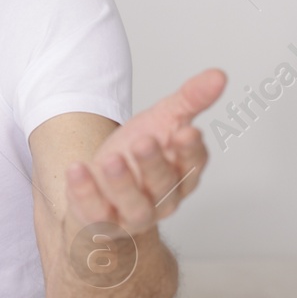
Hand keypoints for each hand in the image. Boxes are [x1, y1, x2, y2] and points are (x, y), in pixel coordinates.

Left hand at [66, 68, 225, 235]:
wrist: (98, 185)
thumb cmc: (134, 154)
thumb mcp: (160, 122)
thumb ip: (188, 101)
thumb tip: (219, 74)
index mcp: (181, 173)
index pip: (193, 164)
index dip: (190, 150)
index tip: (186, 131)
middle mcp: (163, 198)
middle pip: (164, 184)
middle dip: (154, 163)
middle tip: (142, 141)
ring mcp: (133, 214)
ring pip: (135, 205)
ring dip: (123, 182)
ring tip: (111, 158)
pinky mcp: (103, 222)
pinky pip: (97, 213)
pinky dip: (85, 193)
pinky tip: (78, 169)